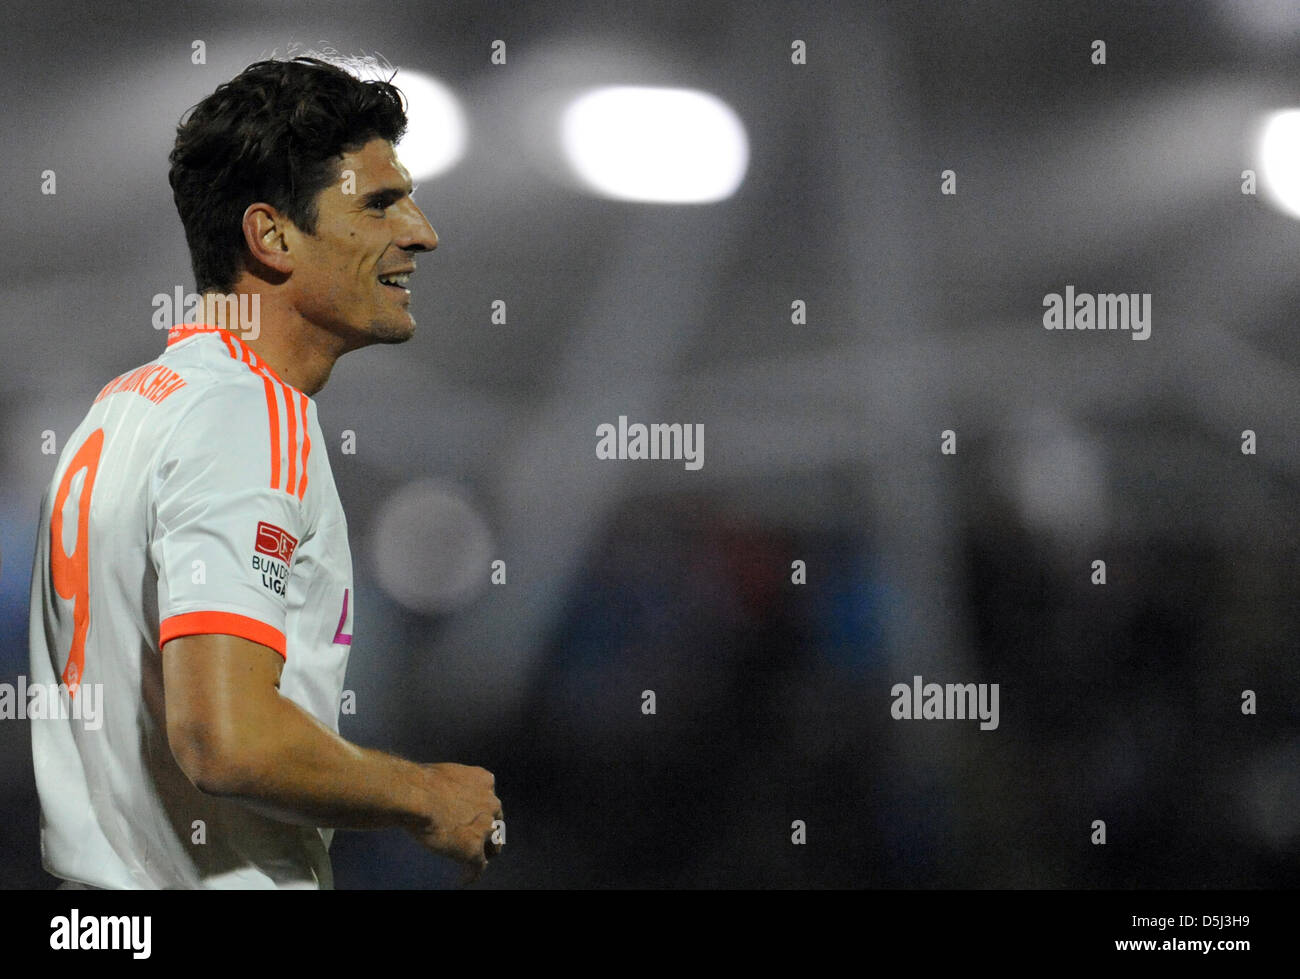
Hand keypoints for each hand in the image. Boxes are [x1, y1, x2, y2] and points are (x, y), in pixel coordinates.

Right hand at [407, 763, 502, 882]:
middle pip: (496, 822)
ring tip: (475, 862)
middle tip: (478, 840)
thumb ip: (452, 785)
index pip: (490, 800)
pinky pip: (478, 866)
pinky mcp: (473, 849)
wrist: (416, 795)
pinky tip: (464, 879)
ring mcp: (485, 827)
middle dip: (488, 831)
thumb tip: (439, 792)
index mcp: (484, 781)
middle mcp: (491, 803)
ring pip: (492, 845)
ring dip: (484, 852)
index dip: (483, 811)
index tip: (475, 818)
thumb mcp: (444, 775)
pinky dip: (471, 874)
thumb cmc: (421, 782)